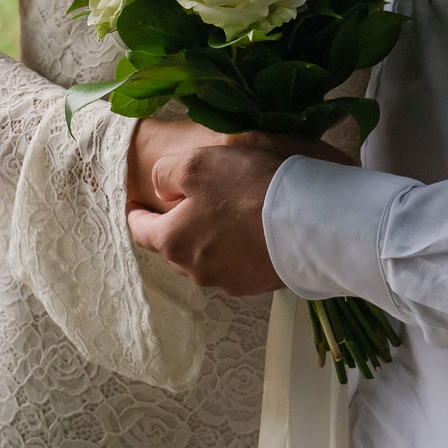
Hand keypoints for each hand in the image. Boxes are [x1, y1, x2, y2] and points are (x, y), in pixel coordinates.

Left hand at [127, 131, 350, 295]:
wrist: (312, 225)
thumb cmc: (249, 188)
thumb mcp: (197, 162)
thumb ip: (166, 174)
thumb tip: (161, 189)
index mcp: (173, 242)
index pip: (140, 230)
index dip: (136, 212)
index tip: (135, 202)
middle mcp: (196, 271)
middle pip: (174, 244)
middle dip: (176, 223)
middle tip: (190, 198)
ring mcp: (229, 282)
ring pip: (206, 255)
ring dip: (209, 236)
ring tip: (227, 210)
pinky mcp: (258, 284)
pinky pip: (237, 262)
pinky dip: (237, 246)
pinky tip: (254, 227)